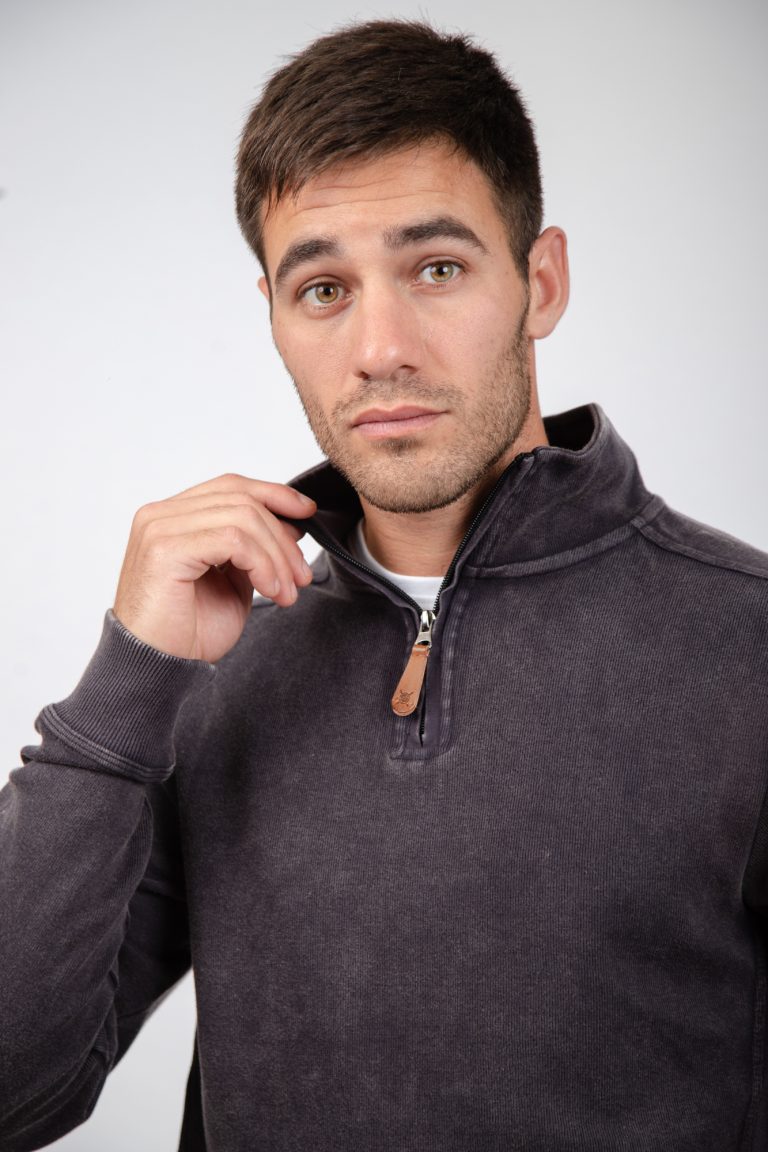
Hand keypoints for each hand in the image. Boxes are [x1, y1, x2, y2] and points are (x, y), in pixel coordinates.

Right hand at [113, 474, 316, 661]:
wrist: (158, 668)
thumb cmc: (187, 632)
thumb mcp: (233, 582)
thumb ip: (252, 550)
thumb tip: (289, 525)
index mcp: (174, 517)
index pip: (231, 486)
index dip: (274, 494)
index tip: (307, 514)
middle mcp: (161, 515)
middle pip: (241, 500)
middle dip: (282, 538)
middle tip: (301, 576)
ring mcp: (160, 528)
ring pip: (242, 518)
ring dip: (276, 557)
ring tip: (287, 591)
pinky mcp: (166, 548)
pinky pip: (232, 540)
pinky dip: (262, 564)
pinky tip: (269, 591)